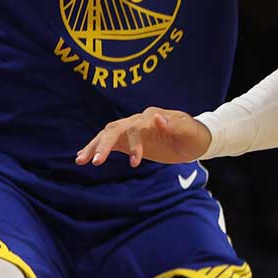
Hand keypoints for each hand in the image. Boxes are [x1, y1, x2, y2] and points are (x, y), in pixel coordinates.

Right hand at [75, 107, 211, 166]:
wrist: (197, 140)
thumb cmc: (194, 135)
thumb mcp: (189, 131)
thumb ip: (175, 124)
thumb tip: (156, 118)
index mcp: (152, 116)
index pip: (136, 126)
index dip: (134, 143)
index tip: (136, 161)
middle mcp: (139, 120)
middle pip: (115, 128)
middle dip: (104, 144)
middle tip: (95, 161)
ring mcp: (133, 130)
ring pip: (108, 134)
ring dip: (95, 146)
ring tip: (81, 160)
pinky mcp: (130, 141)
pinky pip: (110, 143)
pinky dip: (97, 148)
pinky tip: (83, 157)